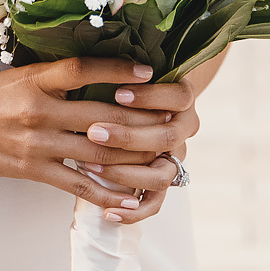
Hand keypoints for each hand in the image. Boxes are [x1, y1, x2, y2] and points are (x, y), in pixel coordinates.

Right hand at [0, 58, 171, 212]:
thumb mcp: (17, 75)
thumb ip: (53, 77)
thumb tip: (95, 74)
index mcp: (35, 78)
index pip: (83, 69)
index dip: (118, 71)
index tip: (150, 73)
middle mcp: (39, 108)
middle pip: (102, 115)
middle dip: (142, 122)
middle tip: (172, 123)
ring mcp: (36, 141)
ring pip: (96, 152)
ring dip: (134, 160)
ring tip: (164, 164)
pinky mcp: (31, 169)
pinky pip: (75, 184)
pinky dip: (105, 194)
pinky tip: (128, 199)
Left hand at [76, 73, 201, 225]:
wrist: (148, 102)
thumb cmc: (130, 80)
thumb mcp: (130, 69)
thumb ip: (119, 68)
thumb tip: (86, 58)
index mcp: (183, 97)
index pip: (176, 96)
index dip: (149, 96)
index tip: (117, 93)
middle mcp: (183, 128)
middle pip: (166, 137)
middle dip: (127, 135)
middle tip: (92, 131)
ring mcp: (175, 157)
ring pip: (161, 174)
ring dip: (125, 172)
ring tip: (89, 166)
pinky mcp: (162, 181)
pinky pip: (154, 202)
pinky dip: (133, 210)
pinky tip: (108, 212)